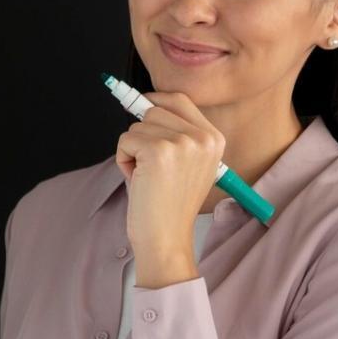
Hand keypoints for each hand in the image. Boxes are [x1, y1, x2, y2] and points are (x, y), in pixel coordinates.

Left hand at [114, 91, 225, 287]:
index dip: (155, 101)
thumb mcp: (186, 164)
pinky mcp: (158, 151)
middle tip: (149, 166)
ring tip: (147, 178)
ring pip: (136, 126)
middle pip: (154, 110)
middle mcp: (202, 137)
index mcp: (214, 139)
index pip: (179, 99)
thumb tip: (144, 102)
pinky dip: (123, 160)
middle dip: (142, 135)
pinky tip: (139, 181)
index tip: (141, 105)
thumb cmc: (169, 206)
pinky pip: (125, 140)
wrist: (166, 239)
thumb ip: (174, 133)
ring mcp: (182, 142)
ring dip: (132, 151)